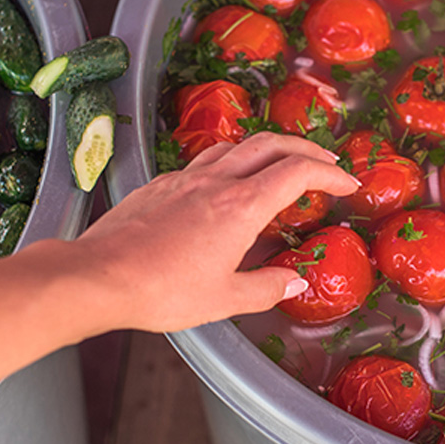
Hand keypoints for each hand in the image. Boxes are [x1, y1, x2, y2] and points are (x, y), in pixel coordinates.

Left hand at [70, 132, 360, 333]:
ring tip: (279, 165)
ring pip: (235, 146)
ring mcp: (184, 178)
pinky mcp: (159, 185)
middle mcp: (215, 182)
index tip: (346, 183)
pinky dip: (229, 162)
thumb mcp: (224, 299)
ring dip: (266, 149)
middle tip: (325, 164)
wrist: (98, 276)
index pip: (297, 172)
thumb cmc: (160, 291)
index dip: (329, 173)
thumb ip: (266, 287)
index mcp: (240, 206)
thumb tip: (293, 281)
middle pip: (271, 144)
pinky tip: (225, 184)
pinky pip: (204, 161)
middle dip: (305, 149)